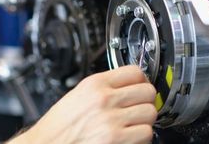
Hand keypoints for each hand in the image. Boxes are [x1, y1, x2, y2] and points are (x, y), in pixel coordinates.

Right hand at [10, 66, 156, 143]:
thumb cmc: (59, 126)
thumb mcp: (77, 96)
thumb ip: (103, 89)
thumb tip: (128, 87)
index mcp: (94, 84)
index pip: (135, 71)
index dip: (141, 81)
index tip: (140, 87)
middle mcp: (104, 99)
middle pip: (147, 91)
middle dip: (145, 101)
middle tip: (138, 108)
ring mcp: (111, 120)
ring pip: (150, 113)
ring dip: (144, 120)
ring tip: (132, 124)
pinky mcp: (117, 139)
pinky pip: (146, 133)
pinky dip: (141, 137)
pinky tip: (130, 137)